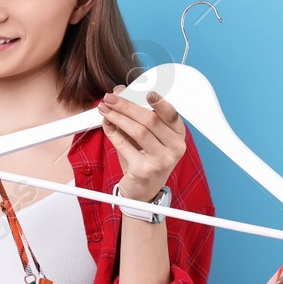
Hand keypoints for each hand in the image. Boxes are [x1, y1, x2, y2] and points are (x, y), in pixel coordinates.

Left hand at [96, 85, 186, 200]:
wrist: (143, 190)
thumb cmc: (145, 159)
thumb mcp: (144, 136)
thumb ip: (134, 115)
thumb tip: (120, 93)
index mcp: (177, 136)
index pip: (171, 115)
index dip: (160, 102)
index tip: (147, 92)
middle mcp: (174, 148)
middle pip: (151, 120)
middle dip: (127, 106)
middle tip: (111, 98)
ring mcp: (161, 160)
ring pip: (138, 131)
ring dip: (118, 117)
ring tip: (105, 109)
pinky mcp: (145, 170)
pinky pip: (125, 146)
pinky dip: (113, 133)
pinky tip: (106, 124)